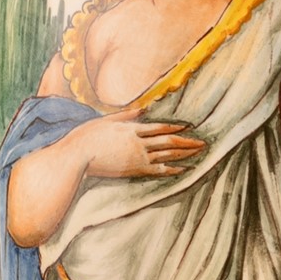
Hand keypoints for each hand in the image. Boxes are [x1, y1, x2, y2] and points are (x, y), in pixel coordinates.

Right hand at [77, 107, 204, 178]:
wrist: (77, 157)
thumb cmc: (86, 137)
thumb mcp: (106, 120)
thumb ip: (127, 115)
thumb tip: (144, 109)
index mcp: (132, 128)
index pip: (159, 127)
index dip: (176, 127)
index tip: (189, 128)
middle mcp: (139, 141)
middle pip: (169, 141)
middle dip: (188, 141)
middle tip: (203, 142)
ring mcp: (138, 156)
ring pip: (168, 155)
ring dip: (185, 153)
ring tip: (199, 152)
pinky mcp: (134, 170)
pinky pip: (159, 170)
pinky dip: (174, 169)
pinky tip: (185, 168)